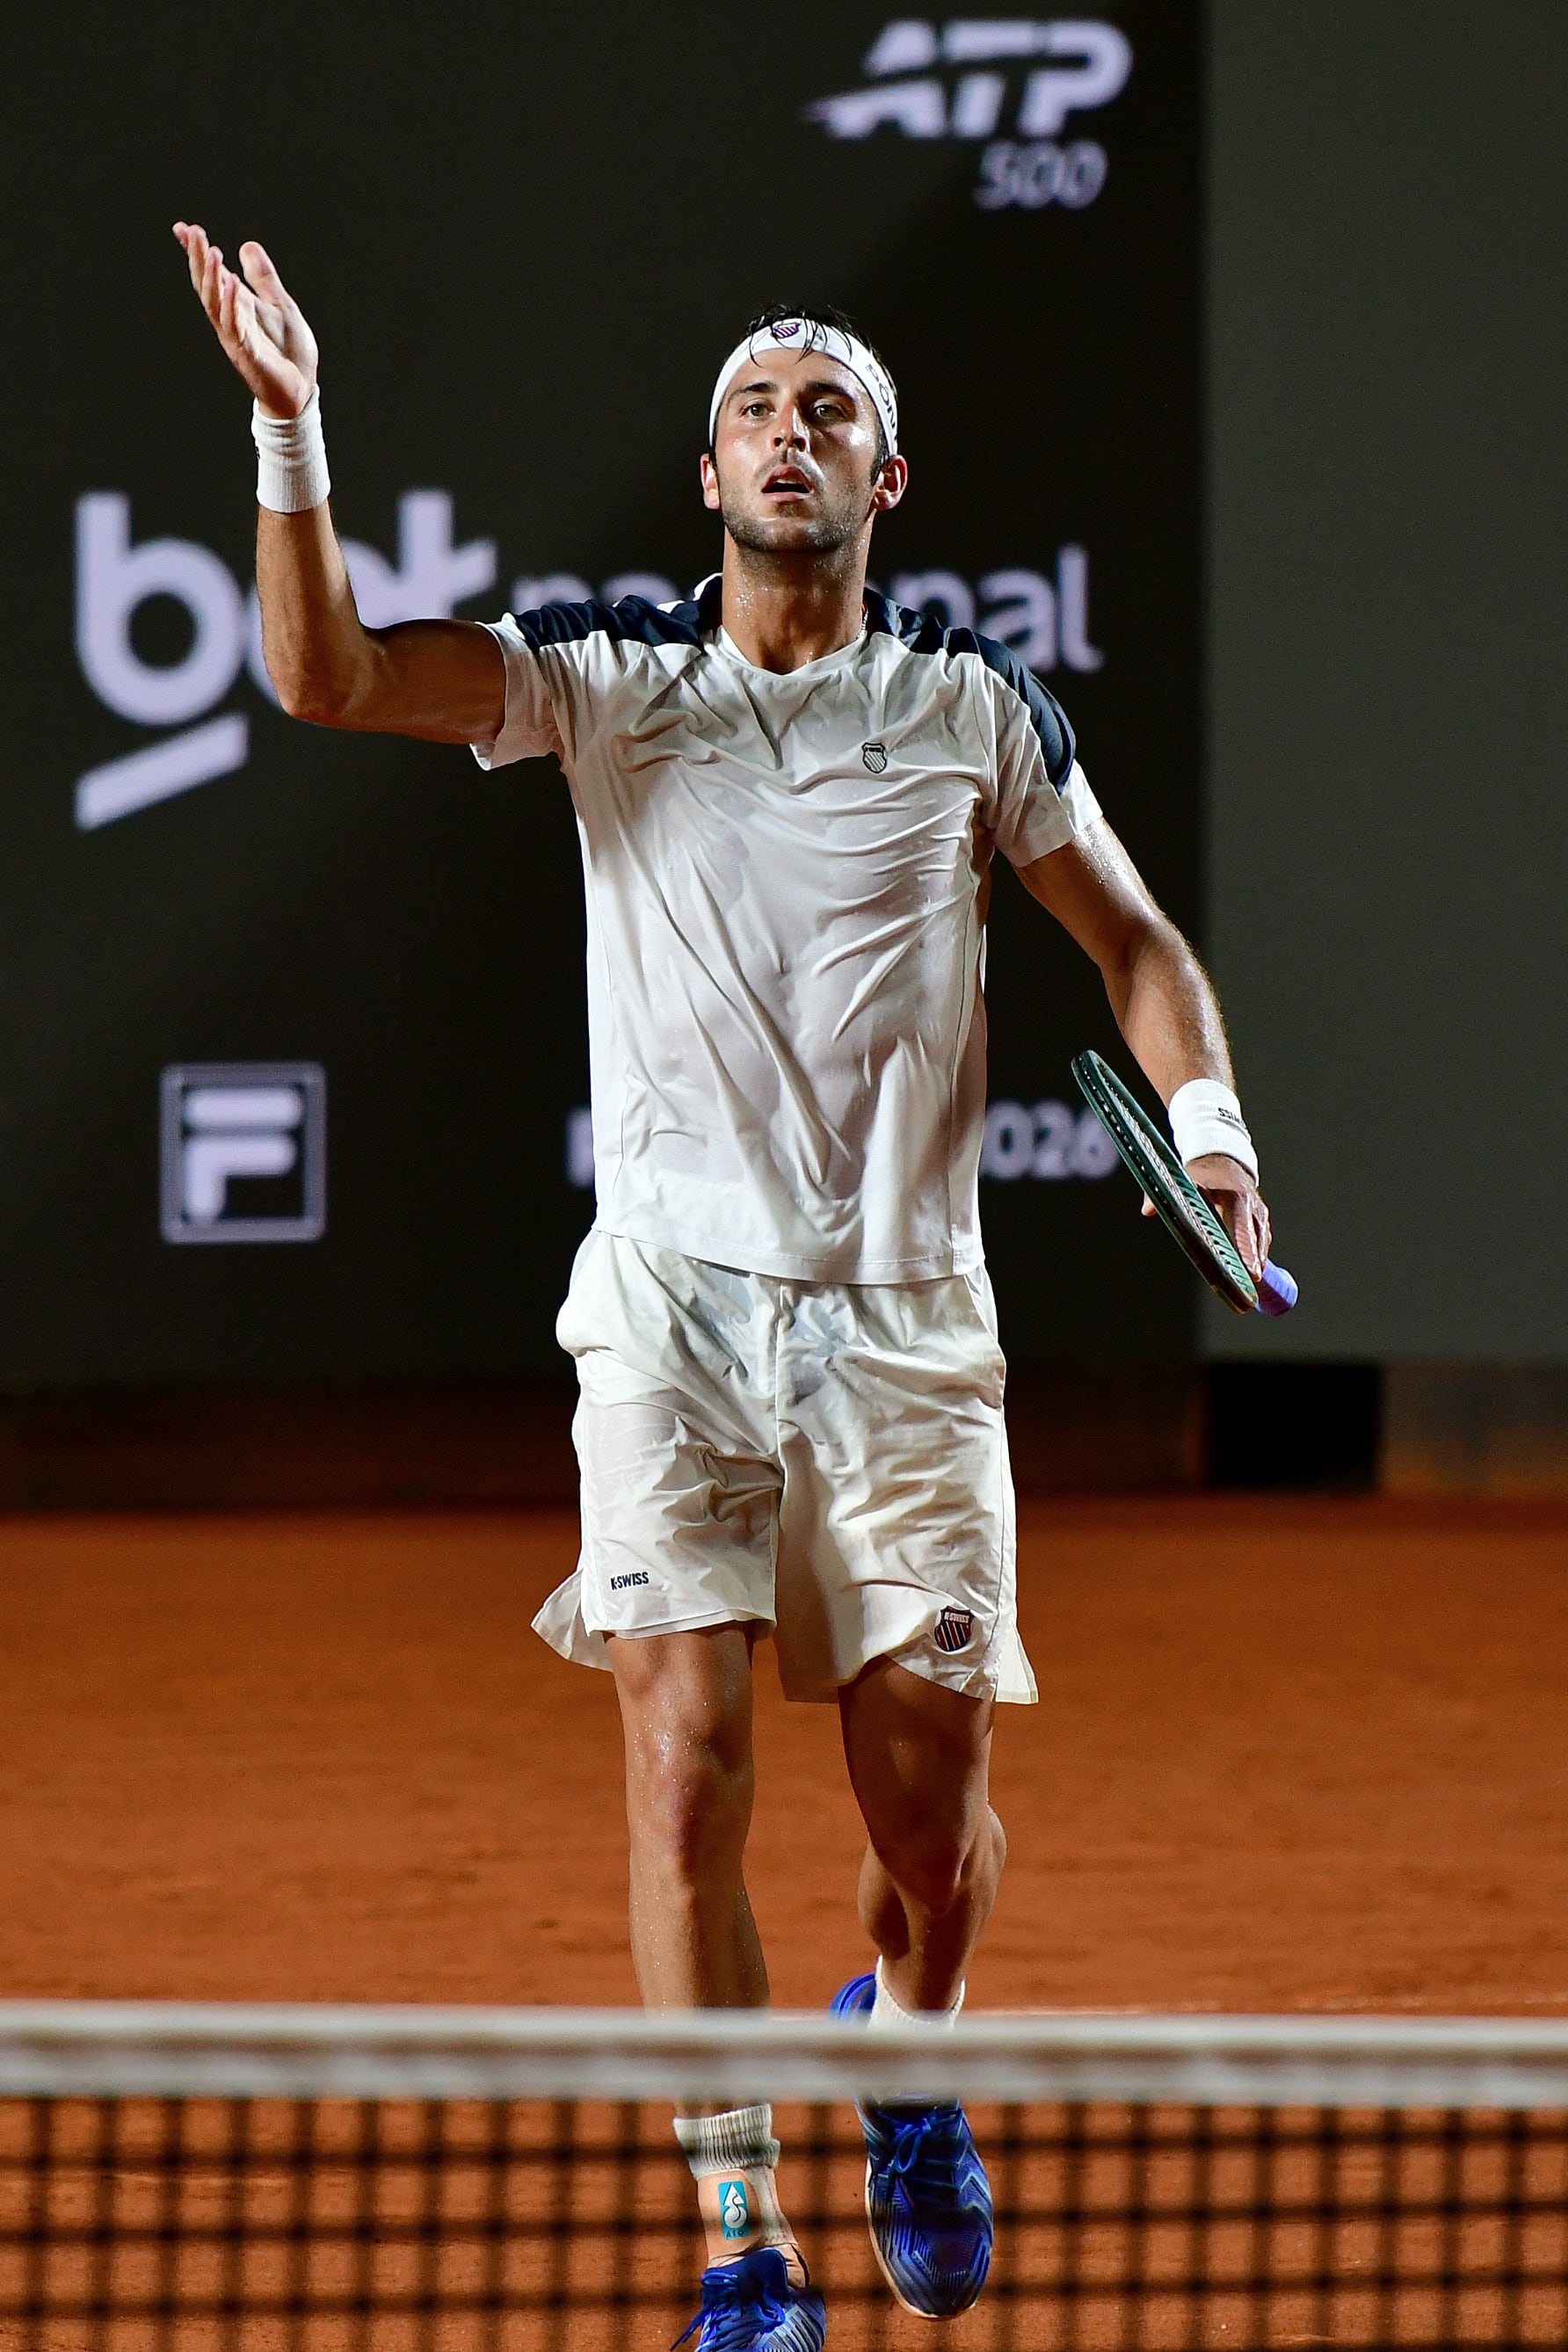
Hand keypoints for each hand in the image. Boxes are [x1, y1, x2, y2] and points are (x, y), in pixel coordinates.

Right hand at [173, 223, 317, 419]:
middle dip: (199, 259)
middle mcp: (231, 319)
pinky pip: (235, 327)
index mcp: (238, 306)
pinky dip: (231, 305)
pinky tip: (230, 284)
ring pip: (215, 303)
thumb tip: (247, 245)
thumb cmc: (289, 351)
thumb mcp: (279, 304)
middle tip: (193, 232)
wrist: (301, 389)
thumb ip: (263, 278)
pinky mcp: (248, 354)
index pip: (212, 274)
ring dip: (212, 277)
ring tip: (211, 250)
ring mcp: (236, 337)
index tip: (184, 228)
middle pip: (208, 285)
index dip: (197, 253)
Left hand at [1143, 1152, 1272, 1279]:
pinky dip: (1257, 1254)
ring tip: (1253, 1285)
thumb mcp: (1185, 1176)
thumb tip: (1147, 1210)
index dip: (1245, 1248)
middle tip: (1253, 1282)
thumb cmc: (1204, 1169)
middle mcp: (1252, 1205)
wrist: (1225, 1155)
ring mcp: (1258, 1212)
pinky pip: (1261, 1238)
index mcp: (1236, 1195)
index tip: (1249, 1267)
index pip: (1242, 1225)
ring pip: (1261, 1240)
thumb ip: (1166, 1193)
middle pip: (1256, 1237)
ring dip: (1258, 1260)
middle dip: (1255, 1260)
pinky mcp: (1259, 1217)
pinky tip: (1252, 1272)